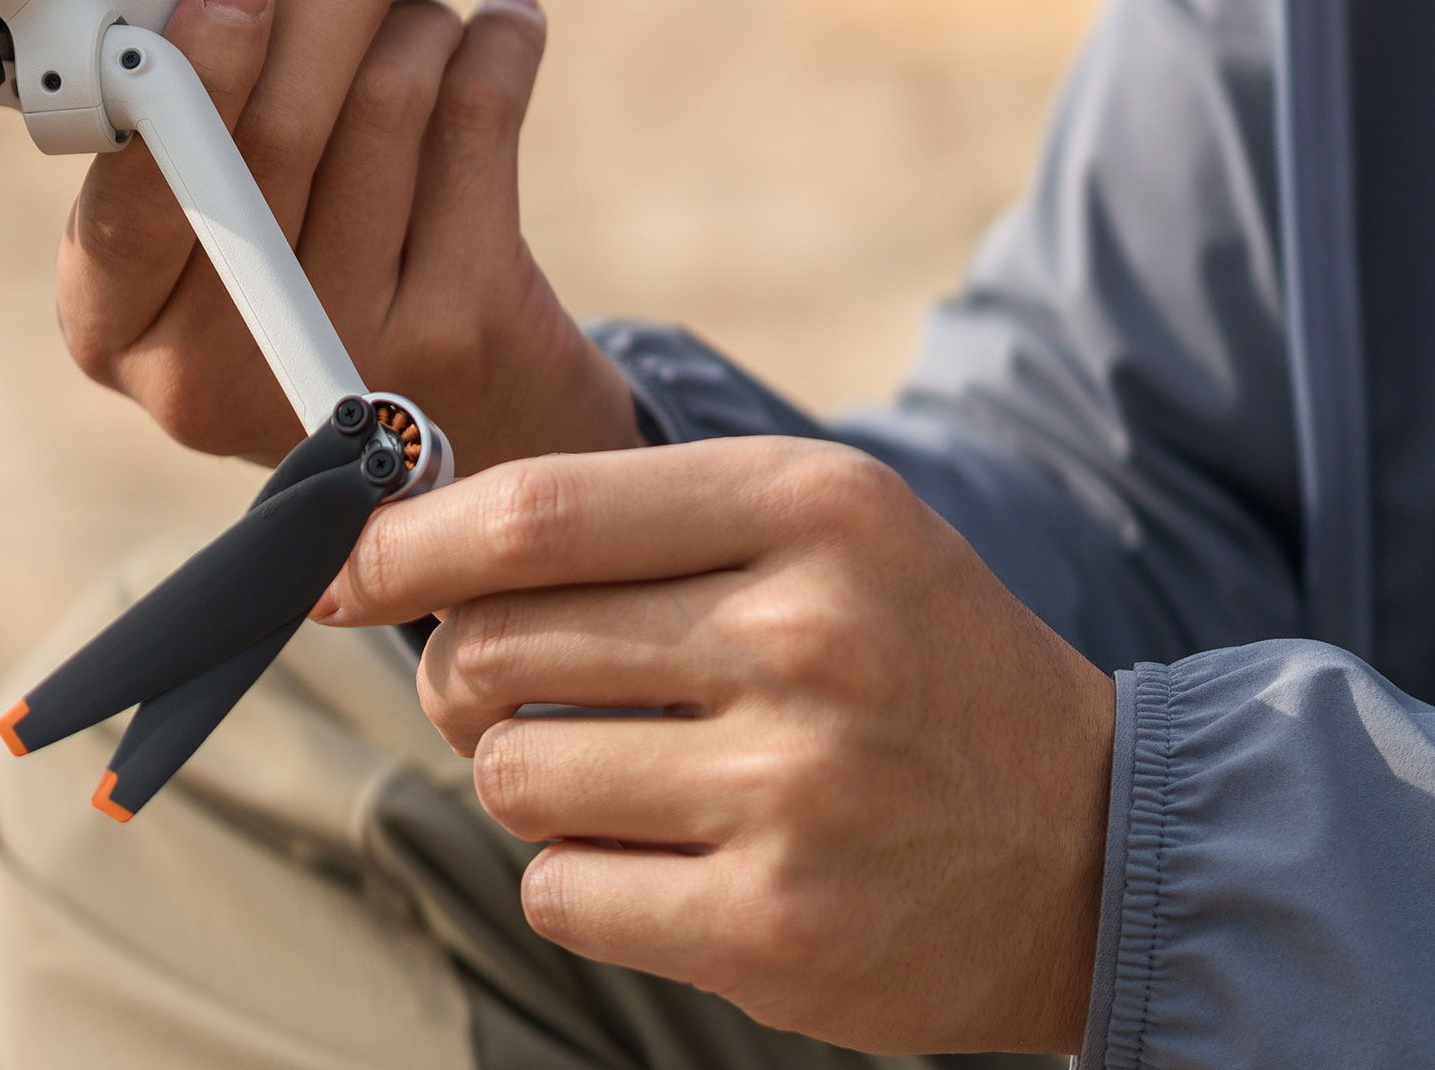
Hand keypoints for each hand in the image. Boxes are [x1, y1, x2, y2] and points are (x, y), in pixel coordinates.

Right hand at [56, 0, 638, 474]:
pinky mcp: (460, 331)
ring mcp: (346, 354)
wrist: (447, 443)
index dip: (191, 74)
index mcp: (115, 327)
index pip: (131, 198)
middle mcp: (214, 365)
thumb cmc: (294, 301)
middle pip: (277, 134)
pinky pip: (478, 133)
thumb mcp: (195, 247)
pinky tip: (502, 25)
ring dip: (417, 19)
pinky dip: (495, 51)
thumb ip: (186, 139)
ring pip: (387, 114)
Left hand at [319, 438, 1112, 1056]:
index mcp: (809, 508)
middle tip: (506, 692)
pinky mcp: (774, 927)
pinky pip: (560, 890)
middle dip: (458, 673)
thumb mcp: (817, 533)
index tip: (337, 568)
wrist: (1097, 846)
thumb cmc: (912, 665)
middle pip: (497, 645)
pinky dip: (580, 879)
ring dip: (531, 780)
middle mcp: (804, 638)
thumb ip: (628, 522)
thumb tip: (396, 550)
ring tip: (631, 776)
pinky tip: (670, 857)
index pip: (532, 515)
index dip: (401, 543)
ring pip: (513, 775)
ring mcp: (793, 791)